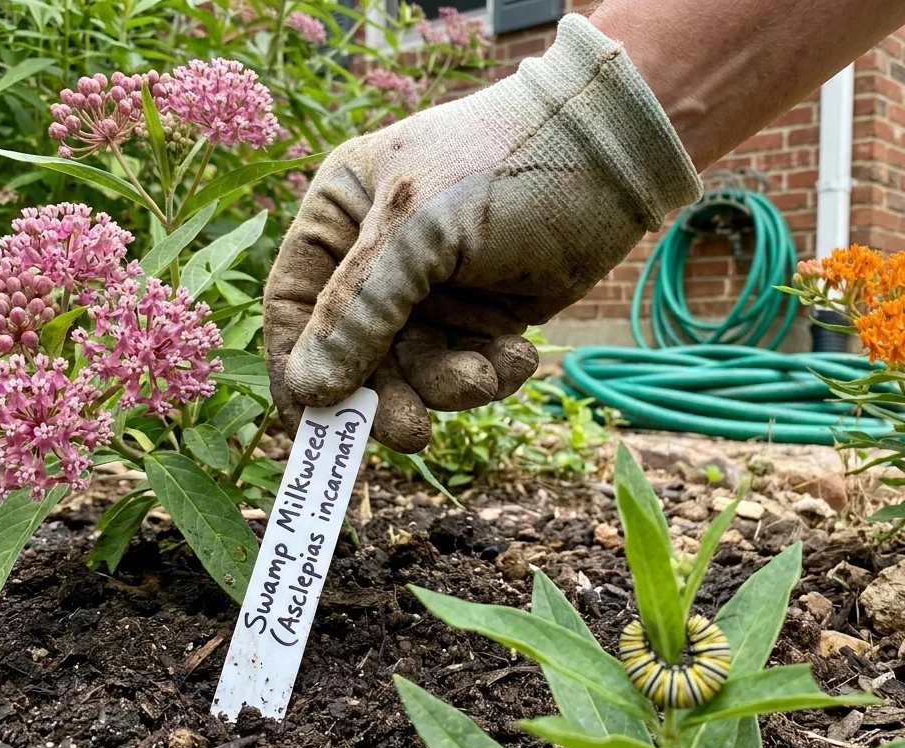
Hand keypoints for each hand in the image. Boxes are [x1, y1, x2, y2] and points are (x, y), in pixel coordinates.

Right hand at [263, 14, 699, 452]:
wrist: (611, 156)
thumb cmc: (502, 167)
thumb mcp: (418, 231)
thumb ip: (360, 309)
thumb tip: (308, 388)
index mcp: (341, 213)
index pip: (293, 300)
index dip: (296, 364)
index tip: (310, 423)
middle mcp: (377, 258)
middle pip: (353, 351)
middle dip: (384, 393)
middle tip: (411, 433)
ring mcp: (431, 291)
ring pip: (412, 370)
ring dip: (444, 387)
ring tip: (481, 378)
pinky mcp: (481, 316)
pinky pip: (465, 368)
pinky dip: (489, 374)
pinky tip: (520, 357)